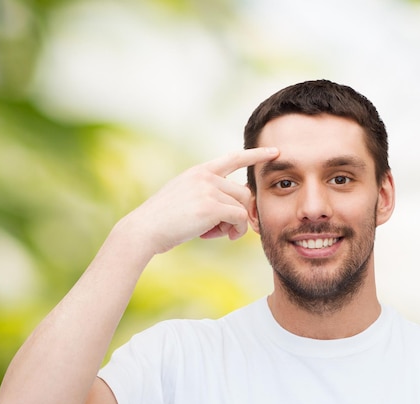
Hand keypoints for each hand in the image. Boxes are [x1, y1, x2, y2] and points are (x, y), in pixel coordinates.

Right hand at [124, 147, 278, 254]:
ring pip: (241, 206)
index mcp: (199, 171)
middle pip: (242, 192)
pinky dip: (235, 230)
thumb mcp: (184, 198)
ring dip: (235, 224)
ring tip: (218, 234)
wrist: (144, 229)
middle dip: (239, 213)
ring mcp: (208, 189)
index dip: (255, 154)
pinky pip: (238, 218)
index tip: (274, 152)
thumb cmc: (163, 220)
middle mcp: (205, 176)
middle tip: (226, 230)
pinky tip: (220, 237)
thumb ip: (207, 196)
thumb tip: (234, 212)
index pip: (233, 158)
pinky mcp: (211, 207)